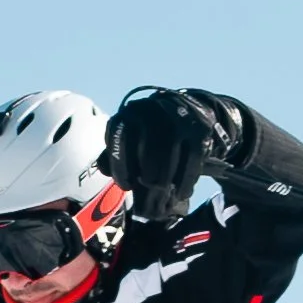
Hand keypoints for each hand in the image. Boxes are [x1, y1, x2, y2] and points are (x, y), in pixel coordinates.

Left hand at [104, 88, 260, 223]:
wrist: (186, 111)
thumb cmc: (150, 132)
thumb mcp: (130, 135)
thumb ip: (115, 151)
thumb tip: (103, 169)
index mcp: (131, 112)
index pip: (121, 140)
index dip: (121, 167)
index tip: (126, 185)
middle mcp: (154, 110)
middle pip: (147, 150)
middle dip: (146, 175)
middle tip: (147, 187)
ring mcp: (178, 119)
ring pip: (170, 156)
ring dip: (165, 180)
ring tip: (163, 192)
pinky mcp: (199, 130)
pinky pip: (192, 160)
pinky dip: (186, 181)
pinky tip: (182, 193)